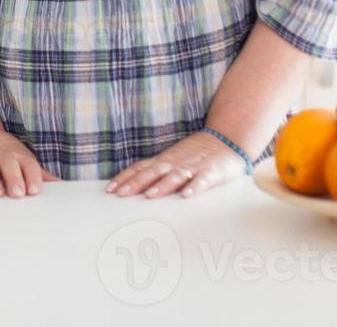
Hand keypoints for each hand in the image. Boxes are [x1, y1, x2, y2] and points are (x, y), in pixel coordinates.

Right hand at [0, 128, 58, 197]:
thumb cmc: (6, 153)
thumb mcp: (24, 159)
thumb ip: (41, 175)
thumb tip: (63, 187)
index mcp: (19, 155)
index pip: (28, 164)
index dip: (33, 177)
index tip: (35, 191)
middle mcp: (1, 154)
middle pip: (8, 164)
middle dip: (14, 179)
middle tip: (18, 194)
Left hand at [105, 132, 247, 199]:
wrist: (226, 140)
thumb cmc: (195, 155)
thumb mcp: (172, 160)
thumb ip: (155, 172)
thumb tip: (131, 185)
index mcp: (165, 161)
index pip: (141, 168)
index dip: (125, 178)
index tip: (110, 190)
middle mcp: (175, 163)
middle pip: (153, 172)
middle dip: (136, 183)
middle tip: (122, 194)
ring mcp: (193, 167)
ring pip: (175, 176)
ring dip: (162, 185)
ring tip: (150, 195)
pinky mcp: (212, 172)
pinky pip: (203, 180)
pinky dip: (195, 187)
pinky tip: (187, 195)